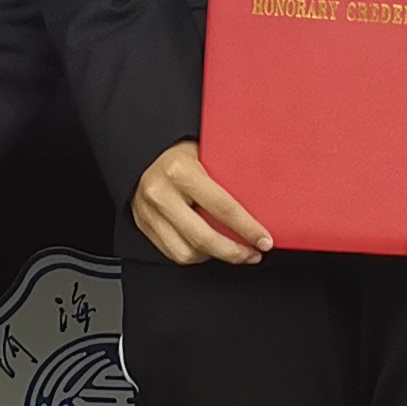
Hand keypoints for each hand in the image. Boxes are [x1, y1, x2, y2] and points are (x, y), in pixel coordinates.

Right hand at [133, 141, 270, 267]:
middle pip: (203, 238)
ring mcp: (149, 212)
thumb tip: (264, 195)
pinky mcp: (144, 225)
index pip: (222, 207)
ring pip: (186, 252)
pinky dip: (195, 254)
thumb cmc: (179, 150)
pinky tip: (209, 248)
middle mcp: (161, 194)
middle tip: (253, 254)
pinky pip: (173, 252)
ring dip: (214, 256)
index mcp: (180, 171)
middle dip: (234, 252)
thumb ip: (228, 172)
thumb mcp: (205, 151)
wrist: (142, 149)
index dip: (247, 229)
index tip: (264, 240)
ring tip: (233, 251)